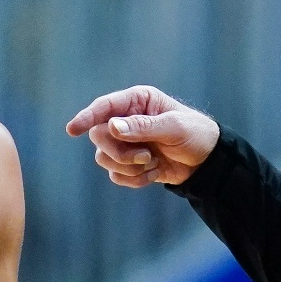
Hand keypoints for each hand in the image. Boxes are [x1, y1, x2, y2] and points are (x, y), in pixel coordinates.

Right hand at [66, 87, 219, 187]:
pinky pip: (115, 175)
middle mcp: (126, 120)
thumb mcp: (174, 127)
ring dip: (128, 167)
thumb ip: (143, 126)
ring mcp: (125, 142)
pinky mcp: (128, 164)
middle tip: (145, 156)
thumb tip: (112, 126)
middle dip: (120, 152)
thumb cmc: (195, 134)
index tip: (73, 130)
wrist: (207, 162)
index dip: (87, 117)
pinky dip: (134, 179)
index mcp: (137, 101)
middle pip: (99, 136)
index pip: (104, 107)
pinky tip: (154, 174)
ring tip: (153, 163)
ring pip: (104, 158)